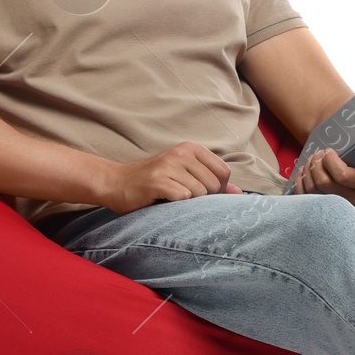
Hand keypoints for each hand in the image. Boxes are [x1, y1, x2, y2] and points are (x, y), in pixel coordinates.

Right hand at [103, 141, 240, 213]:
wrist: (117, 184)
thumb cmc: (154, 182)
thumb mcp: (184, 176)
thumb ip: (212, 183)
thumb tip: (238, 193)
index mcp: (191, 148)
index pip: (224, 172)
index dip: (217, 188)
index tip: (200, 192)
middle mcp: (181, 153)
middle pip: (213, 184)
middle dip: (203, 197)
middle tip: (183, 197)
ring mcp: (168, 166)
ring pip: (199, 192)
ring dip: (188, 203)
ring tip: (172, 198)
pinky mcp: (157, 181)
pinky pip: (183, 198)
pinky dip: (177, 205)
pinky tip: (164, 201)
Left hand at [294, 145, 354, 206]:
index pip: (343, 176)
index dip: (331, 161)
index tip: (330, 151)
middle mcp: (354, 200)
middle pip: (324, 183)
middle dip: (317, 163)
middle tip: (319, 153)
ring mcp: (337, 206)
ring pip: (312, 189)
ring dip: (308, 170)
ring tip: (313, 159)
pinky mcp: (323, 208)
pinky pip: (304, 196)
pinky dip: (300, 181)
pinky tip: (304, 170)